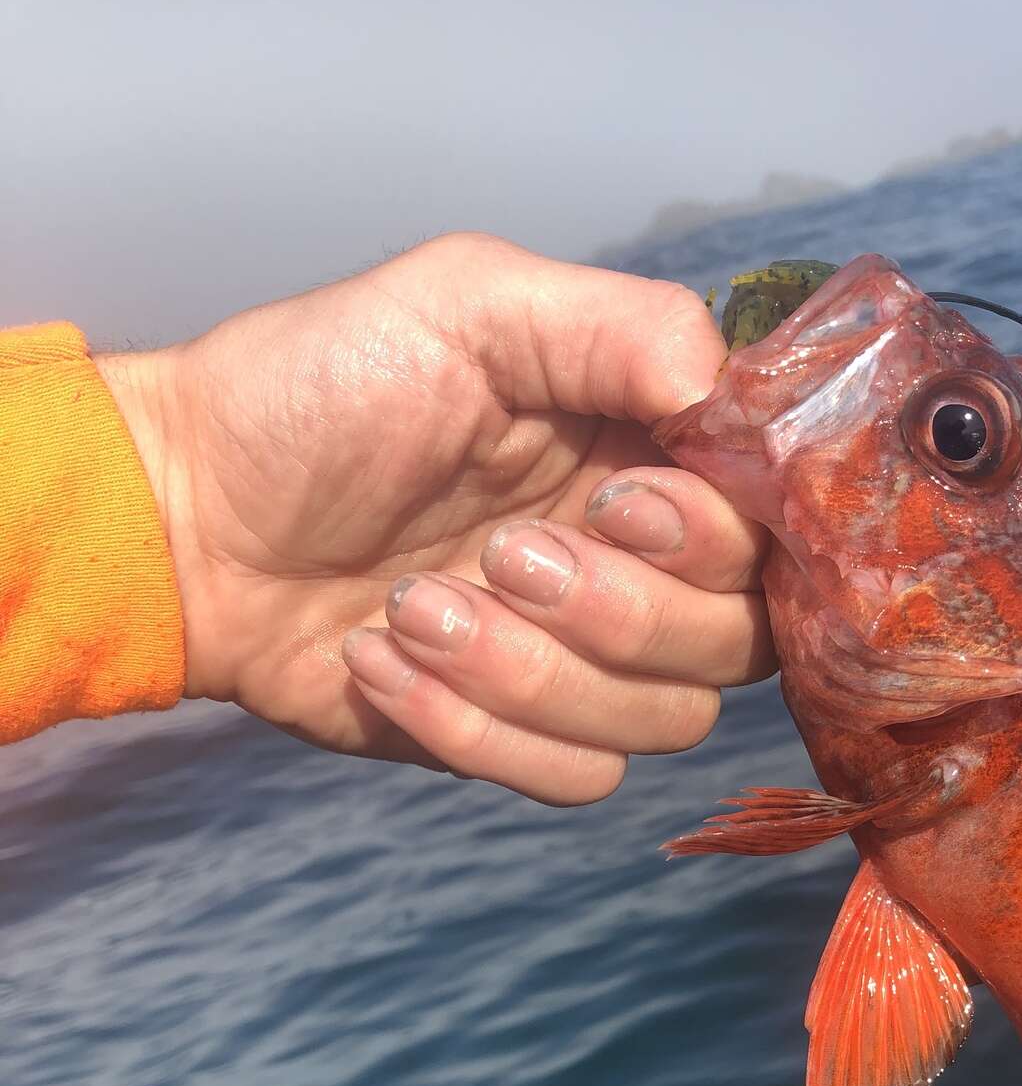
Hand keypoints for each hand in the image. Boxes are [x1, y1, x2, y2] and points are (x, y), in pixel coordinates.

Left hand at [99, 235, 771, 801]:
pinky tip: (380, 660)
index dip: (717, 538)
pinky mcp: (516, 740)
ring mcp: (580, 665)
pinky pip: (572, 780)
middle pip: (735, 644)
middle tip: (498, 553)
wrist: (186, 517)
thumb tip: (730, 391)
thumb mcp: (467, 305)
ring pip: (658, 724)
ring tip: (411, 606)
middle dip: (615, 611)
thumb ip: (620, 327)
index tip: (617, 501)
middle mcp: (640, 567)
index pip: (770, 534)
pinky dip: (470, 730)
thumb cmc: (316, 390)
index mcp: (647, 458)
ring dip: (526, 674)